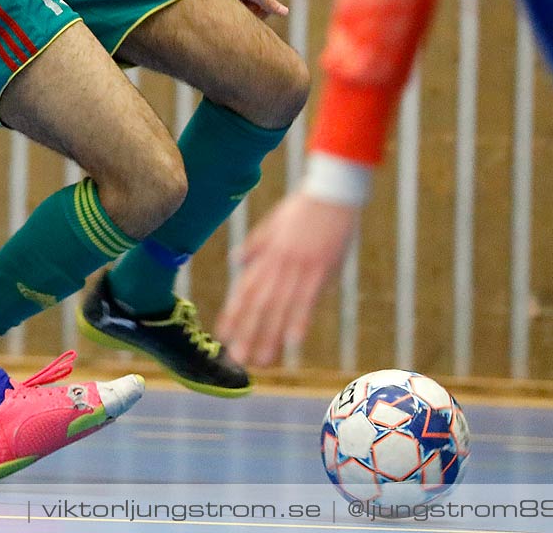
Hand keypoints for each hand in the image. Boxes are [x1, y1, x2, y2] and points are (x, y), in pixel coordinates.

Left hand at [212, 0, 287, 17]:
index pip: (269, 6)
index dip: (259, 13)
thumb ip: (269, 4)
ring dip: (242, 4)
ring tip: (232, 1)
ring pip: (249, 1)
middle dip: (250, 8)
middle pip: (259, 4)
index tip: (246, 14)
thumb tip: (286, 12)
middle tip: (238, 7)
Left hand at [217, 191, 361, 366]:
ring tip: (261, 361)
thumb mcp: (273, 222)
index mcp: (267, 254)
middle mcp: (279, 264)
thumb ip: (255, 245)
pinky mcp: (322, 269)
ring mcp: (300, 268)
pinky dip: (299, 320)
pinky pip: (308, 299)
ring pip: (280, 307)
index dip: (233, 313)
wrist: (330, 191)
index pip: (246, 289)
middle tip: (237, 359)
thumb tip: (236, 260)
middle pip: (259, 304)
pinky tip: (292, 341)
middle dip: (247, 333)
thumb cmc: (304, 206)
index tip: (222, 334)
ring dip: (270, 336)